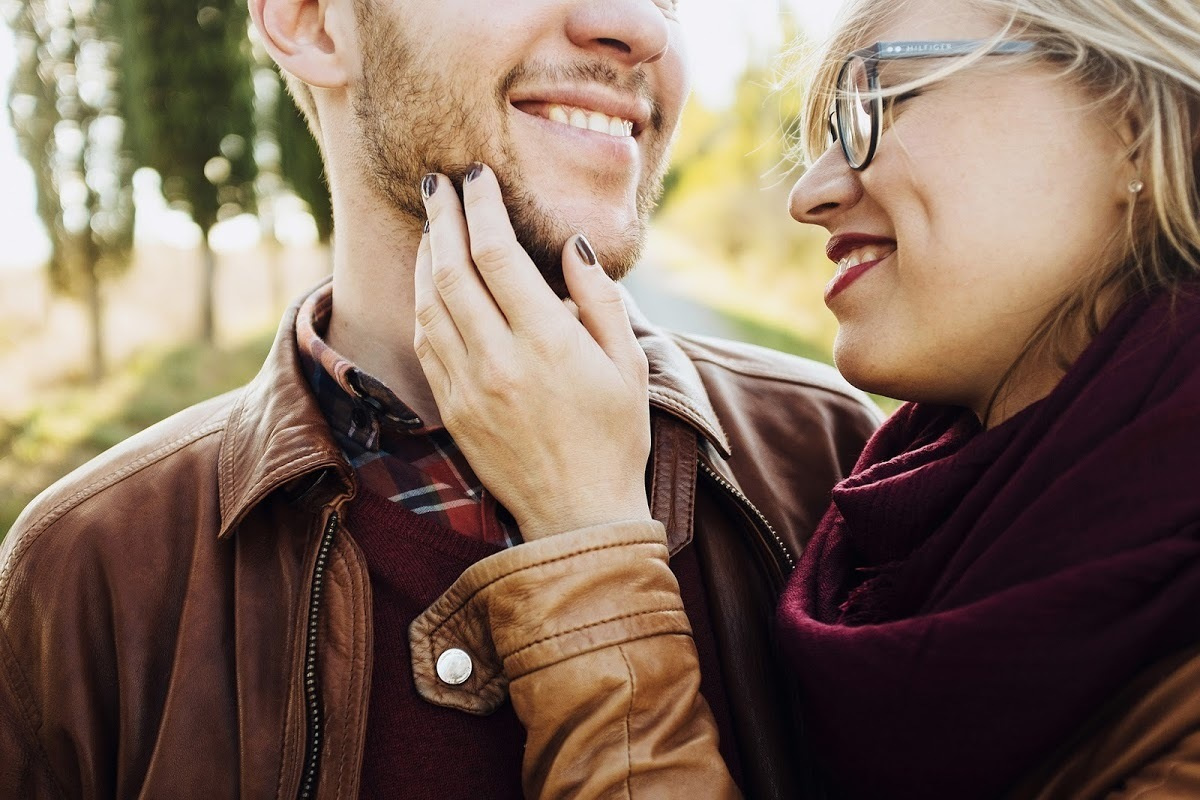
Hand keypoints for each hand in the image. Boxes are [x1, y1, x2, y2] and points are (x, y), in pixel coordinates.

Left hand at [413, 164, 651, 539]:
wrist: (578, 514)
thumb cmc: (615, 437)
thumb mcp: (627, 364)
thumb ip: (598, 300)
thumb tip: (570, 246)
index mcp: (547, 343)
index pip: (498, 256)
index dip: (481, 208)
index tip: (476, 176)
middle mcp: (498, 360)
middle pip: (452, 271)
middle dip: (442, 218)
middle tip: (437, 182)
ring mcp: (467, 387)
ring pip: (429, 304)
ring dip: (424, 257)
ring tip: (430, 225)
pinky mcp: (452, 410)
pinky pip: (426, 343)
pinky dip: (423, 303)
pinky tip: (430, 283)